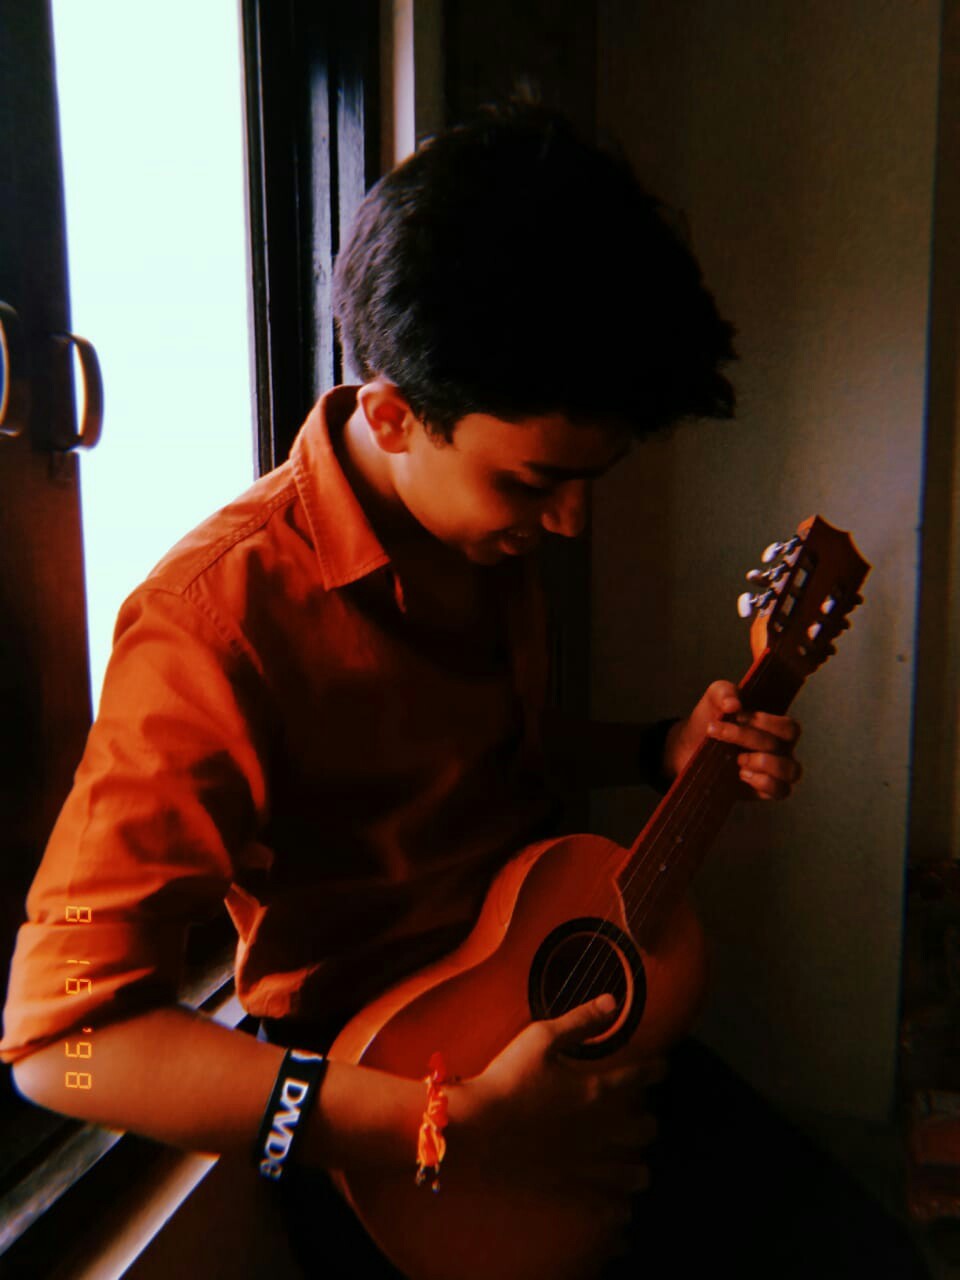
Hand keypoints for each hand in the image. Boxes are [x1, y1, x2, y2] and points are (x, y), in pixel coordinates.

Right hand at [449, 995, 663, 1206]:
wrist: (474, 1131)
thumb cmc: (505, 1080)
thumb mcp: (539, 1038)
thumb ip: (579, 1021)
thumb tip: (612, 1002)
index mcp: (596, 1089)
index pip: (641, 1077)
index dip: (657, 1070)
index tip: (662, 1068)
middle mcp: (601, 1129)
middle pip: (646, 1128)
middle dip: (648, 1121)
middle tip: (643, 1117)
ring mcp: (588, 1164)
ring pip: (636, 1173)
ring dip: (639, 1165)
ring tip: (636, 1164)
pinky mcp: (571, 1190)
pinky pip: (610, 1208)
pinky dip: (621, 1208)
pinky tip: (620, 1207)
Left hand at [665, 680, 801, 799]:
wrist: (688, 748)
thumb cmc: (709, 720)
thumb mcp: (713, 700)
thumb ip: (724, 692)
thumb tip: (734, 704)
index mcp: (774, 728)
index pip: (788, 727)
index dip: (764, 721)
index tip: (735, 716)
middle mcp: (780, 749)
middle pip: (785, 744)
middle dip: (750, 737)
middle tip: (722, 735)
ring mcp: (774, 771)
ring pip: (792, 770)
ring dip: (764, 763)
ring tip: (739, 760)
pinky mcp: (763, 791)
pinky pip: (780, 791)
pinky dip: (764, 783)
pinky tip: (742, 774)